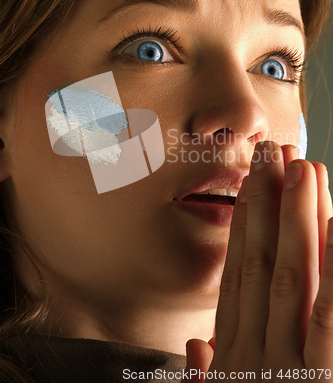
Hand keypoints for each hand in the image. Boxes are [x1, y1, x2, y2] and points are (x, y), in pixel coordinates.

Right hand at [183, 142, 332, 381]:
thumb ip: (208, 374)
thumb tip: (194, 344)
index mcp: (234, 352)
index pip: (237, 274)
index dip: (243, 224)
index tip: (250, 184)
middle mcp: (256, 348)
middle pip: (261, 261)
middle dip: (267, 201)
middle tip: (272, 152)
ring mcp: (288, 362)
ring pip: (291, 275)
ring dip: (296, 216)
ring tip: (303, 168)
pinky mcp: (324, 377)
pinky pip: (330, 315)